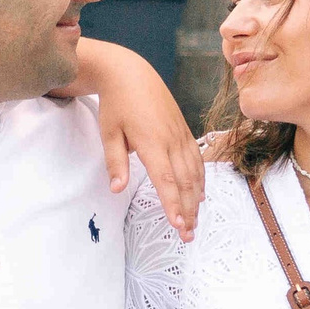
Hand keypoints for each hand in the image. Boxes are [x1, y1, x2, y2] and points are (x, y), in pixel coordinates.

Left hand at [86, 43, 203, 239]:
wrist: (130, 73)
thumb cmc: (116, 104)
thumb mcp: (108, 132)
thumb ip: (115, 162)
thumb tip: (117, 189)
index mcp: (151, 141)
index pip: (166, 179)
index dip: (173, 203)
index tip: (179, 225)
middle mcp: (171, 139)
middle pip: (185, 181)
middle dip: (188, 210)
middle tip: (188, 235)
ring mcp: (180, 135)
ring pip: (195, 173)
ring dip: (196, 199)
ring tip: (194, 222)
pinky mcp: (183, 131)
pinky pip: (197, 160)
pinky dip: (200, 180)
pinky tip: (200, 196)